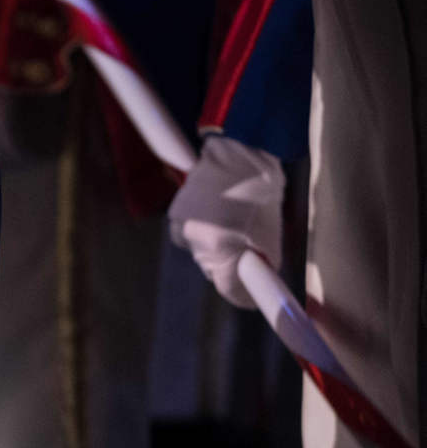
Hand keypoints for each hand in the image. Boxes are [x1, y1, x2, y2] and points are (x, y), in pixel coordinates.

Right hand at [168, 136, 285, 309]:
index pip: (231, 288)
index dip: (246, 296)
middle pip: (214, 271)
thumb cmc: (260, 186)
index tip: (256, 300)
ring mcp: (182, 229)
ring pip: (203, 253)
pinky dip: (205, 231)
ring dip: (218, 247)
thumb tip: (259, 277)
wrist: (237, 147)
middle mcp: (196, 243)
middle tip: (253, 251)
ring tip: (236, 224)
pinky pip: (192, 235)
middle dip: (232, 266)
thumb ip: (263, 258)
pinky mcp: (176, 216)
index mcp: (222, 247)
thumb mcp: (270, 227)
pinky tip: (217, 214)